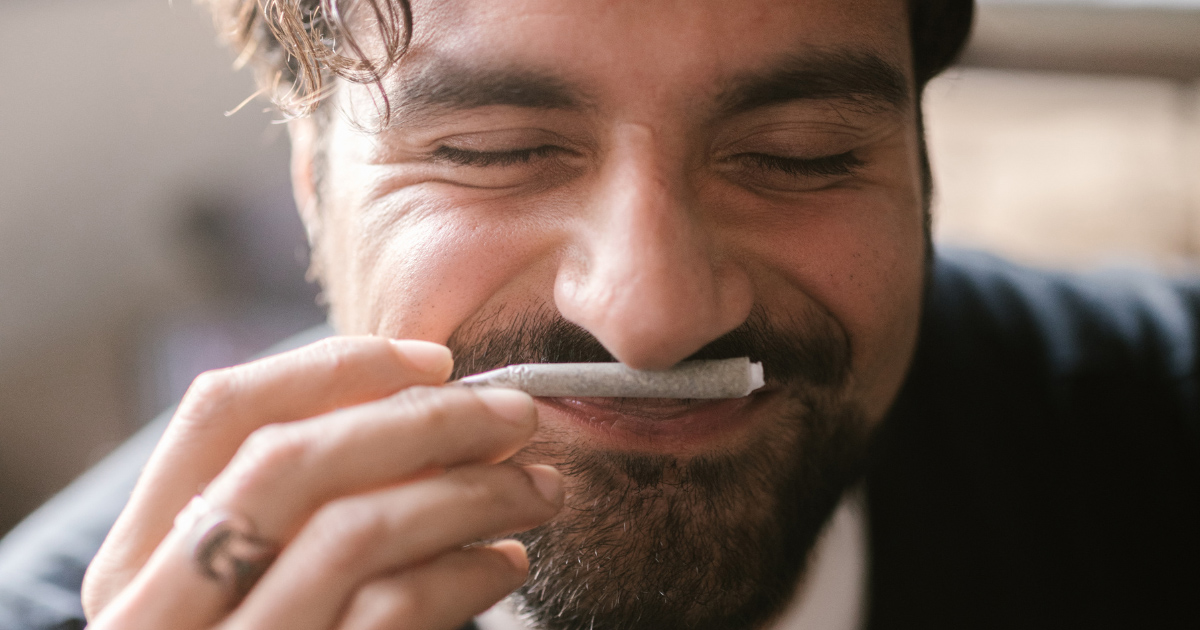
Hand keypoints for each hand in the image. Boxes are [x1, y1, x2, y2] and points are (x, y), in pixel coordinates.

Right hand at [81, 336, 562, 629]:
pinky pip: (394, 612)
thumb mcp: (247, 586)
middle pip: (292, 461)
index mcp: (137, 563)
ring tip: (537, 487)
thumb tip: (425, 415)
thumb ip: (302, 509)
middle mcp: (158, 612)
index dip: (334, 367)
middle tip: (516, 414)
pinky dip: (466, 571)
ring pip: (355, 531)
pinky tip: (506, 564)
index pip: (217, 414)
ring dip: (469, 492)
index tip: (434, 359)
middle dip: (424, 422)